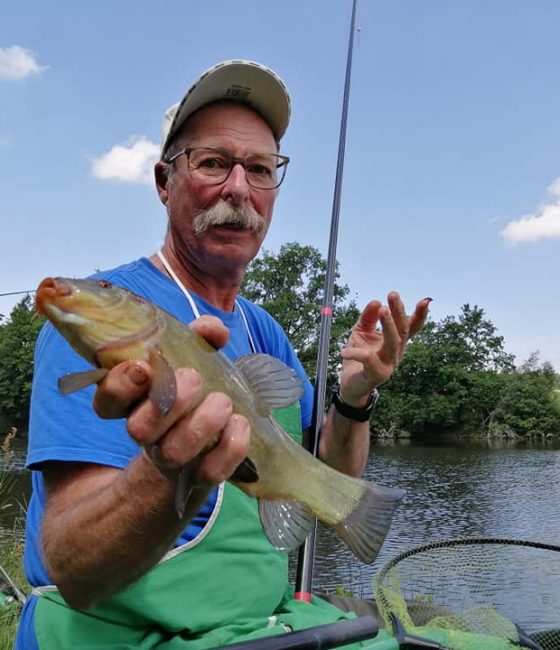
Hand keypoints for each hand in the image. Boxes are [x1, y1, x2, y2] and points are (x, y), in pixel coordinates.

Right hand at [93, 315, 250, 485]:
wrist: (213, 431)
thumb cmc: (193, 387)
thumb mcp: (192, 355)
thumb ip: (199, 336)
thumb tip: (213, 330)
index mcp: (133, 402)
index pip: (107, 402)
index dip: (119, 386)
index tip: (143, 367)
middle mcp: (147, 433)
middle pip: (138, 429)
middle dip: (168, 402)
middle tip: (194, 378)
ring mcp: (173, 457)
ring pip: (173, 452)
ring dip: (200, 424)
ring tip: (222, 401)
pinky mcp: (202, 474)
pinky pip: (211, 471)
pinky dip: (230, 447)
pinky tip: (240, 423)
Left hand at [339, 292, 430, 406]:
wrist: (350, 384)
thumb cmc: (358, 356)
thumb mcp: (361, 332)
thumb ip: (368, 317)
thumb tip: (376, 301)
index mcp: (396, 341)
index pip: (411, 327)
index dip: (420, 315)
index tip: (426, 300)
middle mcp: (396, 352)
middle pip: (403, 330)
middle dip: (399, 311)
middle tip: (393, 294)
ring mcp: (388, 364)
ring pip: (393, 342)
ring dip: (389, 325)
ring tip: (382, 310)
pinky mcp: (377, 374)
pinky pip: (368, 359)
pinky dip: (356, 353)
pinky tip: (344, 351)